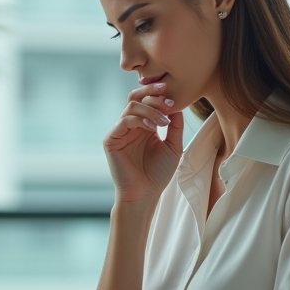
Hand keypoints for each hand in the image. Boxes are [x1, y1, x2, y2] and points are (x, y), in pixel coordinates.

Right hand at [103, 81, 183, 202]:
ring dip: (150, 109)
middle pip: (135, 97)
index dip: (158, 95)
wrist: (145, 194)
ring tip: (163, 121)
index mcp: (143, 125)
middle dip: (152, 94)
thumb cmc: (158, 174)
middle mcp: (130, 126)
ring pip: (131, 106)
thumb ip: (175, 126)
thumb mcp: (173, 146)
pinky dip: (140, 120)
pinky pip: (124, 121)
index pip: (146, 101)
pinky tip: (153, 129)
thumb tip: (177, 105)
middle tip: (168, 99)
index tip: (174, 98)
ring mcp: (119, 131)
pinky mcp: (111, 140)